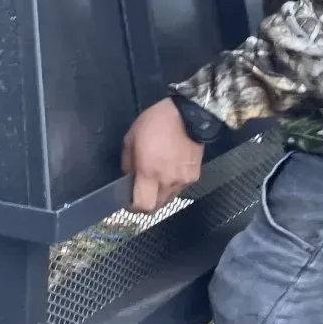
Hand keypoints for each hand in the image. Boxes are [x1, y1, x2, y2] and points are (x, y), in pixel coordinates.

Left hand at [121, 98, 202, 213]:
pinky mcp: (194, 177)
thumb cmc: (154, 124)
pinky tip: (168, 171)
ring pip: (168, 199)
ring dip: (159, 195)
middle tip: (140, 191)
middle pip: (156, 207)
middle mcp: (168, 181)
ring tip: (155, 178)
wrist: (188, 116)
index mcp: (149, 172)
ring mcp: (183, 181)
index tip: (128, 201)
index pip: (143, 205)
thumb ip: (127, 163)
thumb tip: (128, 178)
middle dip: (146, 203)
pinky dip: (171, 185)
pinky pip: (179, 189)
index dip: (133, 207)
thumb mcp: (130, 139)